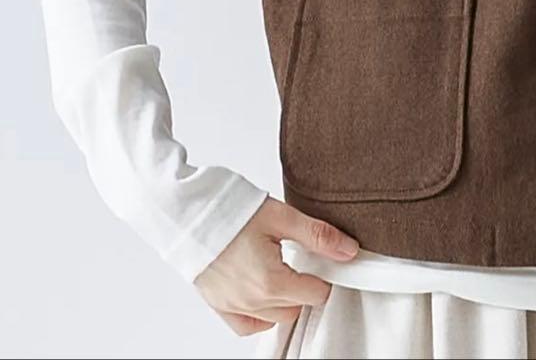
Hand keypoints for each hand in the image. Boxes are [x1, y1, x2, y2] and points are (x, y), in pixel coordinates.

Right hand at [194, 197, 359, 335]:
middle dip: (306, 286)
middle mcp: (251, 301)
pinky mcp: (218, 304)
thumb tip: (349, 251)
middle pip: (297, 307)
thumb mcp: (281, 217)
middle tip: (302, 259)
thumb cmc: (229, 210)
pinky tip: (265, 291)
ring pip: (275, 318)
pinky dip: (260, 315)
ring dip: (285, 300)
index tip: (323, 258)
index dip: (326, 275)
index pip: (317, 294)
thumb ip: (318, 236)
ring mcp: (232, 306)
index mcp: (270, 282)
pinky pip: (247, 326)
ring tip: (282, 269)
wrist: (186, 211)